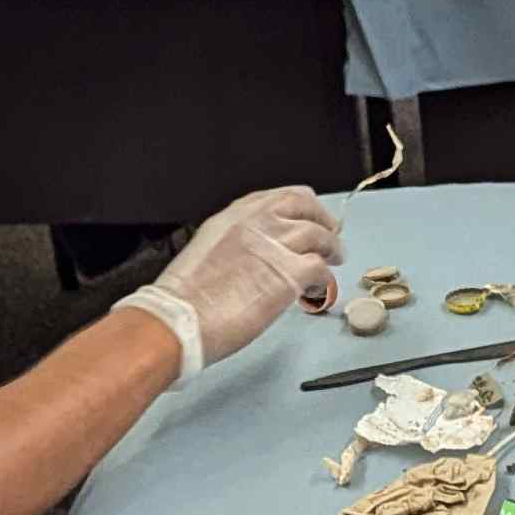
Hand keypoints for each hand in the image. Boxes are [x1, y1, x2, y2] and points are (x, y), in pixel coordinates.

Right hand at [124, 185, 342, 378]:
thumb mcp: (208, 250)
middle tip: (331, 235)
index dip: (303, 207)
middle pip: (305, 207)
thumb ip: (237, 244)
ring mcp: (276, 244)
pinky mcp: (290, 273)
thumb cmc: (186, 297)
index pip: (280, 197)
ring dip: (330, 248)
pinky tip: (320, 289)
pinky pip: (321, 269)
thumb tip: (257, 255)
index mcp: (236, 215)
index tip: (310, 216)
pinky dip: (325, 279)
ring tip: (333, 260)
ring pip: (319, 236)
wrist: (180, 318)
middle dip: (322, 220)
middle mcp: (258, 221)